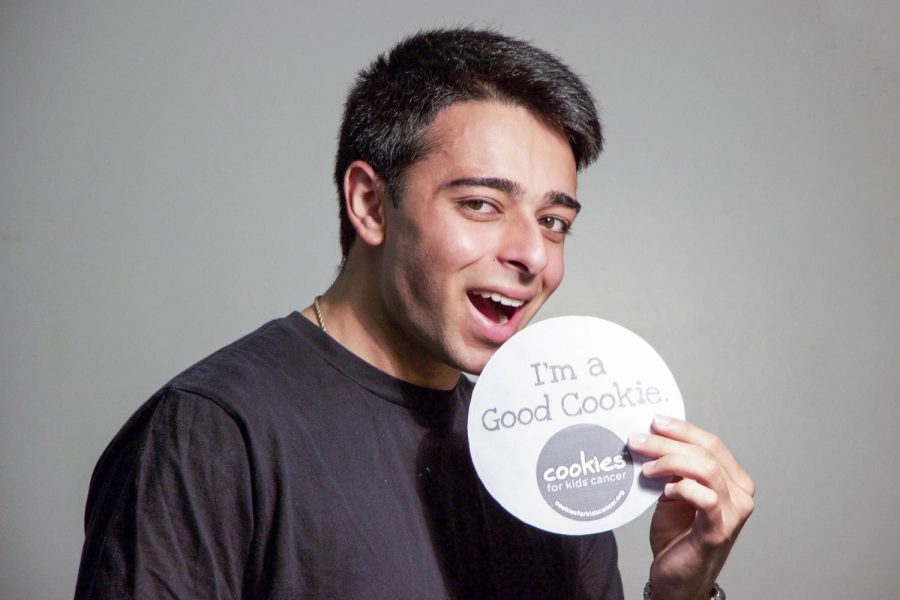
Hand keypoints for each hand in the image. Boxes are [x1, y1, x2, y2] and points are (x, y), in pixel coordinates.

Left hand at [628, 415, 754, 599]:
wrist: (678, 577)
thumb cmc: (678, 536)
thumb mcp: (674, 493)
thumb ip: (673, 469)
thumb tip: (650, 438)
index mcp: (733, 480)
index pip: (711, 443)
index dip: (683, 429)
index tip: (655, 421)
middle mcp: (740, 494)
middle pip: (705, 453)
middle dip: (666, 442)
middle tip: (637, 440)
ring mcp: (733, 513)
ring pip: (705, 468)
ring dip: (670, 461)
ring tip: (646, 469)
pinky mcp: (717, 531)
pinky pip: (704, 498)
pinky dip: (682, 488)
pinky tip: (665, 491)